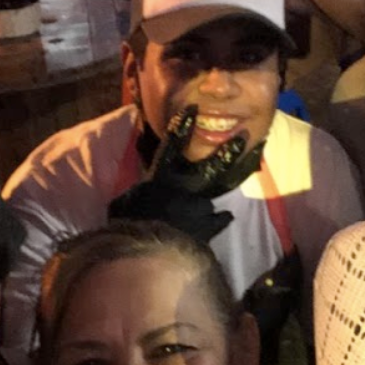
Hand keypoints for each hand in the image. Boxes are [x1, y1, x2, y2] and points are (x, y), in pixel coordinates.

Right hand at [108, 107, 263, 242]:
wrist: (147, 255)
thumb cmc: (128, 229)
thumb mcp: (122, 206)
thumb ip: (134, 196)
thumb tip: (137, 194)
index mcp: (160, 180)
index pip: (172, 147)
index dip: (182, 127)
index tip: (194, 109)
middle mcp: (185, 189)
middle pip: (210, 167)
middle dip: (227, 152)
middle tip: (243, 138)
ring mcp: (199, 209)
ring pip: (209, 201)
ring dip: (205, 206)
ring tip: (201, 213)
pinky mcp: (208, 229)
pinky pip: (219, 220)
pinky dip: (220, 219)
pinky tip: (226, 217)